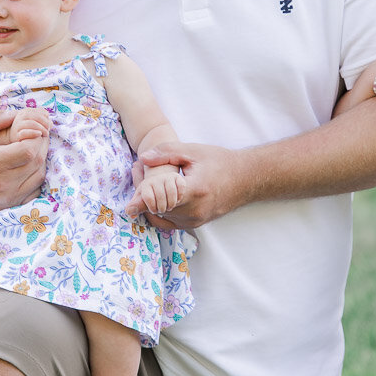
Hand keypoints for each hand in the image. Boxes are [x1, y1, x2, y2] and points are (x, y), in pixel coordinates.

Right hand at [0, 107, 49, 213]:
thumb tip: (17, 113)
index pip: (27, 150)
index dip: (36, 137)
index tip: (32, 129)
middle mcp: (1, 183)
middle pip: (37, 161)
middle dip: (41, 144)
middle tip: (37, 134)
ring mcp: (6, 197)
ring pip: (39, 175)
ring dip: (41, 159)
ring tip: (33, 147)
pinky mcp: (9, 205)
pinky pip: (35, 190)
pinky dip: (36, 176)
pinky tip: (29, 166)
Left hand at [125, 143, 242, 227]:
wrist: (245, 179)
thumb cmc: (219, 162)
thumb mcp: (193, 151)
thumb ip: (167, 153)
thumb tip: (143, 158)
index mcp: (194, 191)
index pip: (160, 198)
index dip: (142, 195)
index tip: (130, 195)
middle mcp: (194, 211)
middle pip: (157, 207)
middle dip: (142, 190)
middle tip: (136, 168)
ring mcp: (194, 221)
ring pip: (160, 215)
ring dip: (148, 201)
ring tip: (143, 177)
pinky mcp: (194, 225)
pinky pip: (168, 223)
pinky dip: (157, 211)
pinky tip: (153, 195)